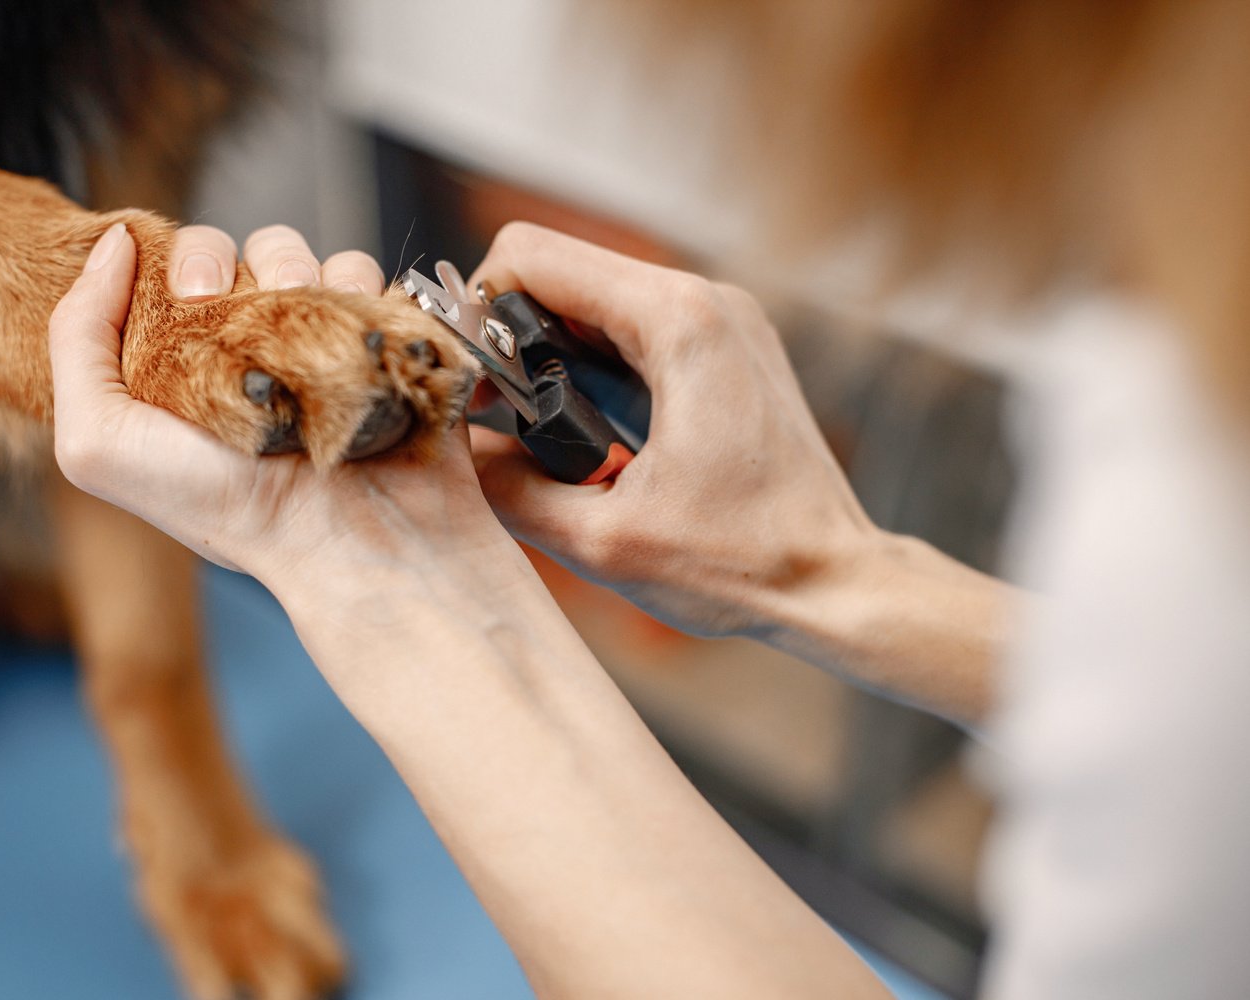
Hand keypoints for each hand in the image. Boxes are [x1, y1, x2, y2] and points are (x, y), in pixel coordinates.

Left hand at [49, 223, 511, 588]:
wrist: (344, 539)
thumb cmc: (222, 506)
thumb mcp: (98, 443)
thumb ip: (75, 338)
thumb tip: (115, 243)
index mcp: (182, 368)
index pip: (169, 272)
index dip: (176, 262)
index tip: (188, 293)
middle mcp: (248, 354)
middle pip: (231, 251)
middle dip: (227, 259)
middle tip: (230, 302)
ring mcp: (315, 345)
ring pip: (300, 254)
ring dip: (297, 268)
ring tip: (300, 328)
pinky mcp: (376, 341)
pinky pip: (364, 277)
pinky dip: (357, 287)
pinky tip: (348, 330)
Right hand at [467, 222, 879, 637]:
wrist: (836, 583)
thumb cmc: (744, 563)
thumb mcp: (601, 540)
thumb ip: (506, 489)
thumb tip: (457, 454)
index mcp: (678, 322)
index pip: (531, 254)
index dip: (476, 307)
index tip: (467, 376)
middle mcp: (705, 299)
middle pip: (561, 271)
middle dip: (508, 334)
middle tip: (490, 413)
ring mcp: (722, 318)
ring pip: (594, 299)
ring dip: (547, 353)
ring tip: (534, 431)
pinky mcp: (727, 346)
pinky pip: (632, 328)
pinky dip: (590, 366)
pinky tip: (585, 432)